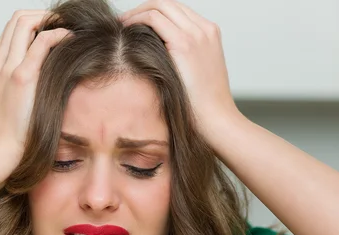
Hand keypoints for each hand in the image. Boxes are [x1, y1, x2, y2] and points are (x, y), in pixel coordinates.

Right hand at [0, 10, 69, 162]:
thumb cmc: (3, 136)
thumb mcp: (0, 106)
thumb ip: (8, 93)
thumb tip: (22, 95)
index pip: (11, 30)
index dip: (33, 23)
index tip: (52, 30)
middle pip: (17, 19)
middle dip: (42, 16)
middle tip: (63, 24)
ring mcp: (8, 67)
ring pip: (25, 22)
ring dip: (50, 19)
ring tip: (68, 27)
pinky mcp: (22, 77)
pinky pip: (42, 42)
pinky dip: (58, 34)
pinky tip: (70, 39)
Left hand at [120, 0, 240, 137]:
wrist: (217, 120)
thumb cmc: (203, 106)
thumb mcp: (196, 74)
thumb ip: (183, 59)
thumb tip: (156, 56)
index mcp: (210, 34)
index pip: (178, 11)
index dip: (154, 12)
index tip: (136, 23)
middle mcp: (205, 29)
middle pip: (168, 3)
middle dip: (144, 8)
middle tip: (124, 20)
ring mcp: (196, 34)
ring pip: (160, 5)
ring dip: (137, 12)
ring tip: (121, 24)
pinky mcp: (184, 44)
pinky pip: (154, 18)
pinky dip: (137, 19)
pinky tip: (125, 30)